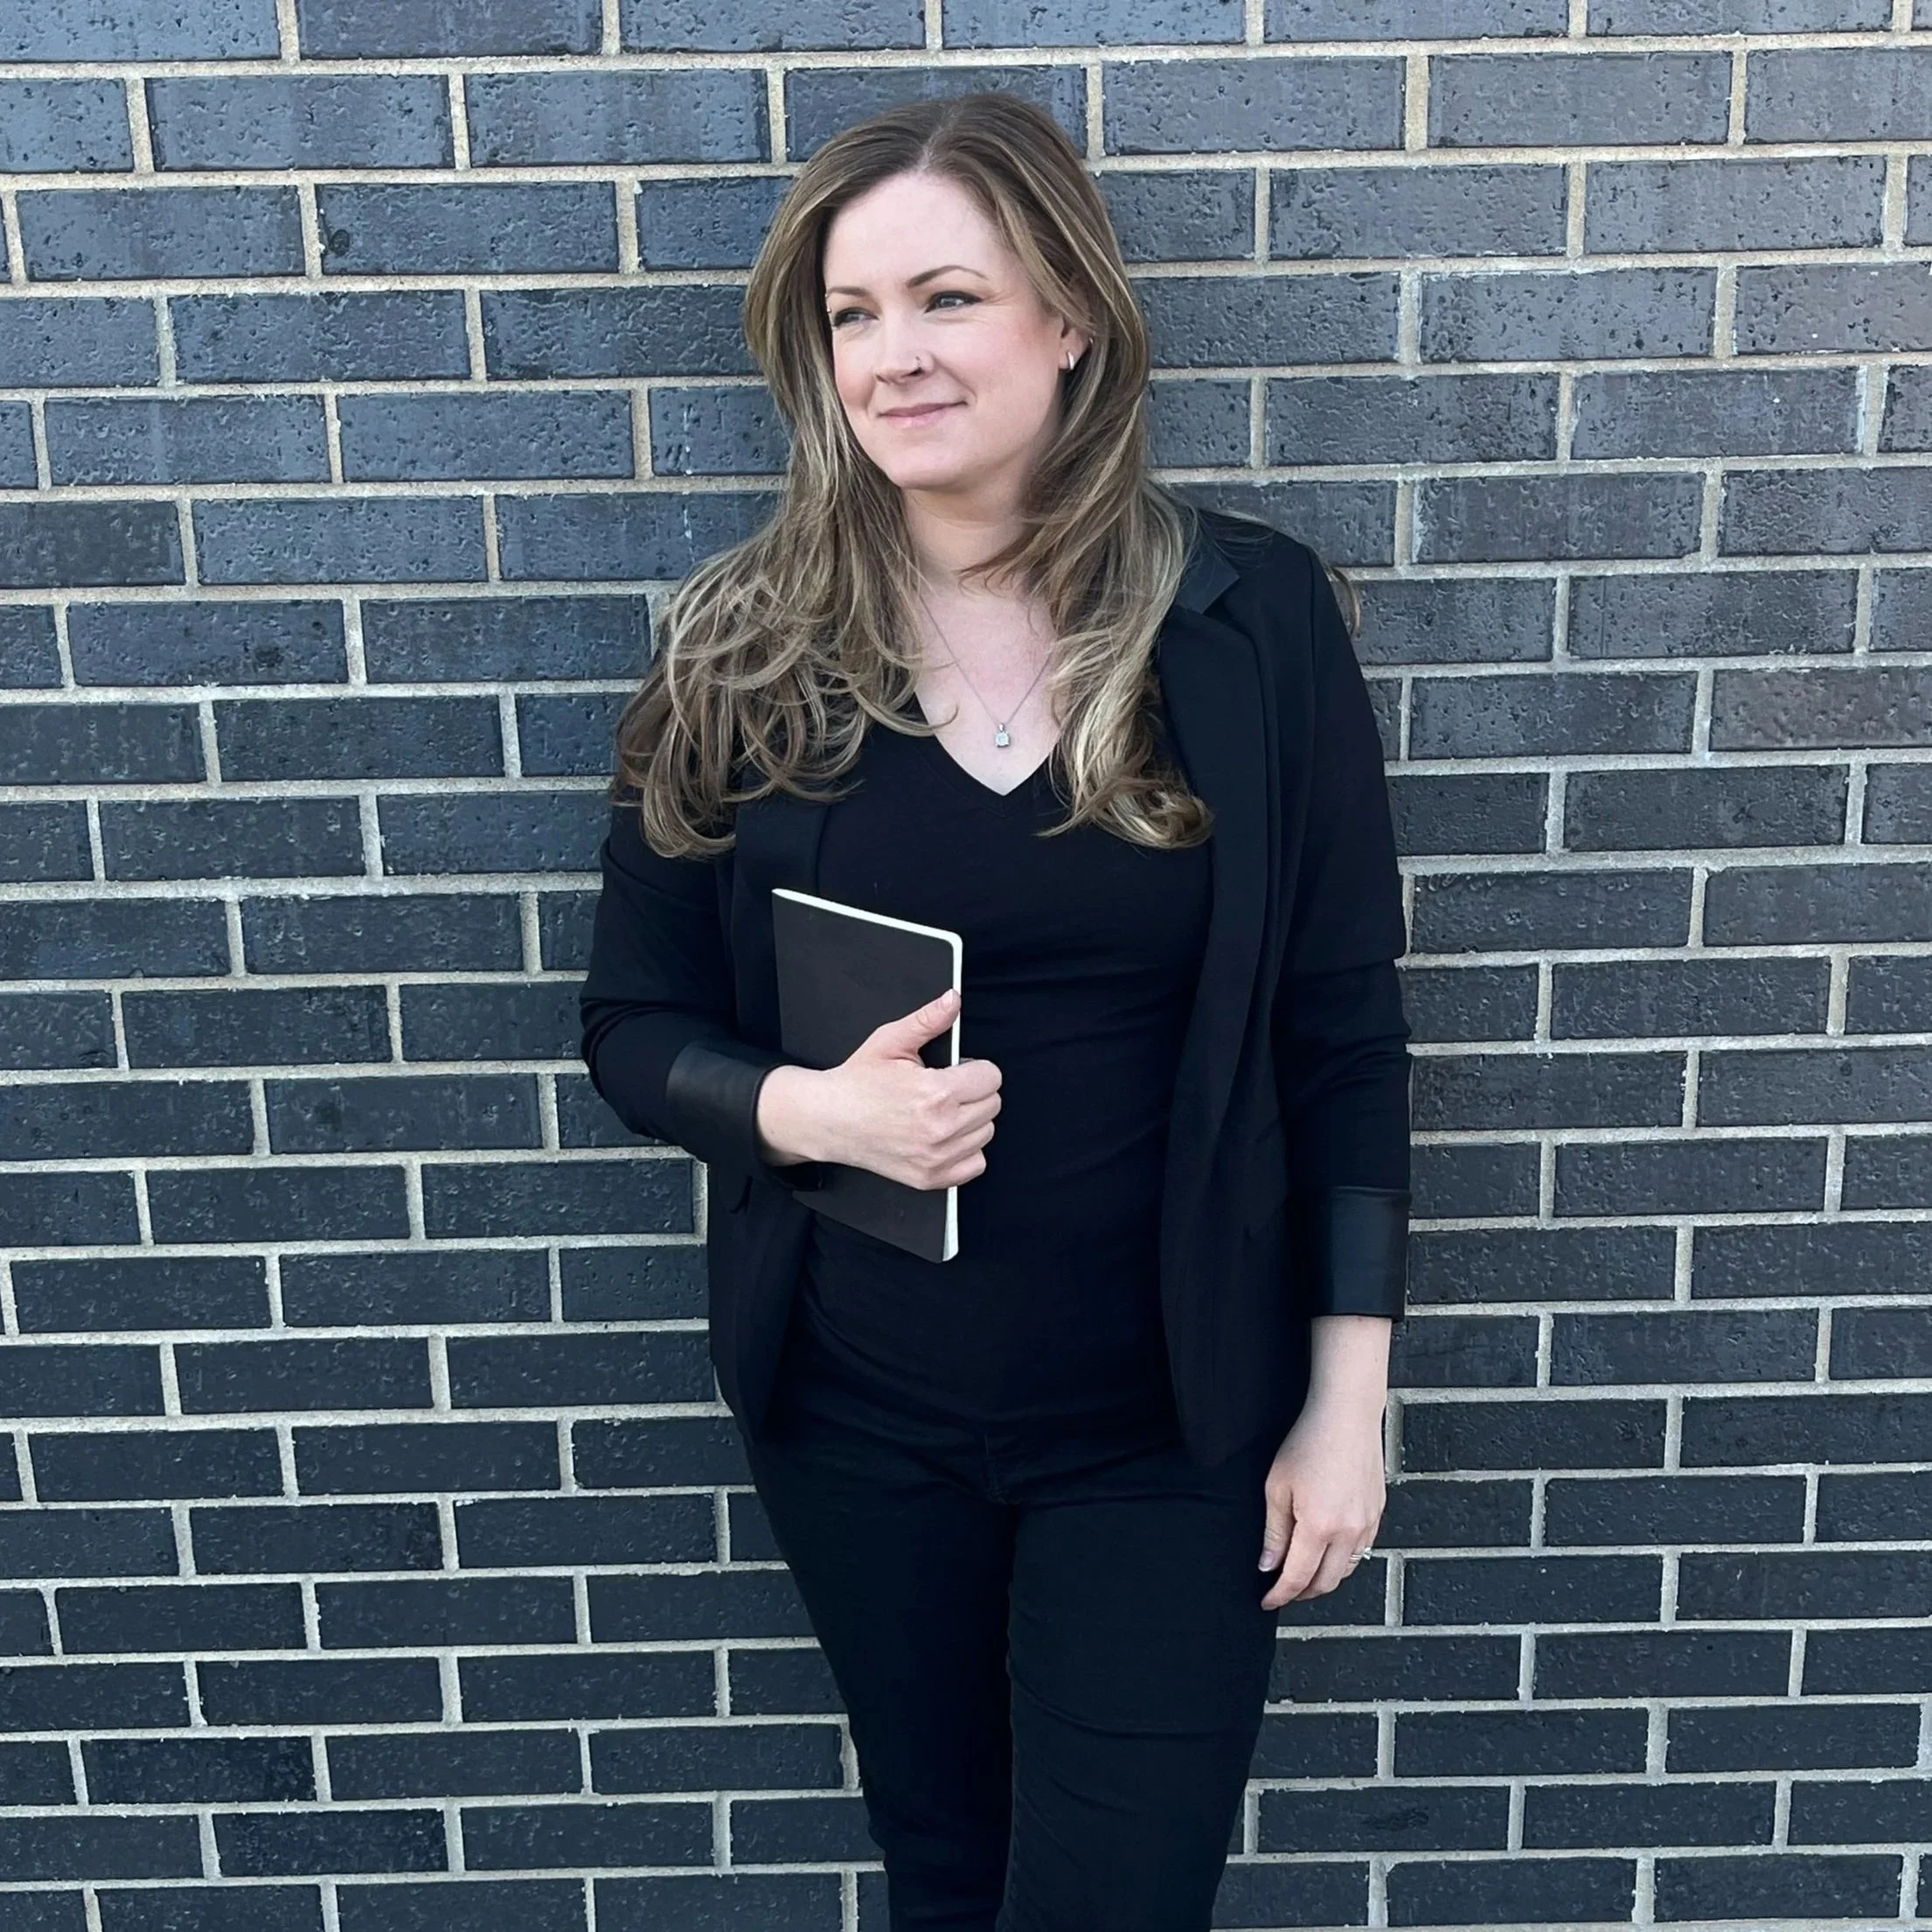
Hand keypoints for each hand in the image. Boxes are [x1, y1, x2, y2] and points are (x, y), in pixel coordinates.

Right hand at [761, 988, 1001, 1190]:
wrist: (829, 1119)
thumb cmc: (858, 1081)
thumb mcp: (890, 1041)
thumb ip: (928, 1020)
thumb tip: (953, 1000)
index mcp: (935, 1093)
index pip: (991, 1077)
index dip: (974, 1069)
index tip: (956, 1070)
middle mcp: (940, 1129)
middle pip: (993, 1105)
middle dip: (974, 1092)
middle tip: (944, 1090)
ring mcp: (936, 1157)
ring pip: (986, 1133)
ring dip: (970, 1120)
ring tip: (940, 1112)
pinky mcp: (931, 1178)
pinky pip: (975, 1163)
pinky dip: (965, 1150)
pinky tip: (943, 1136)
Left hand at [1257, 1393, 1386, 1611]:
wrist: (1346, 1416)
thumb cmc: (1308, 1443)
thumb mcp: (1277, 1487)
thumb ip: (1274, 1532)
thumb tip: (1268, 1566)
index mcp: (1320, 1528)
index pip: (1298, 1577)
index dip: (1280, 1594)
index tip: (1267, 1601)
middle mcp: (1349, 1533)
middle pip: (1326, 1583)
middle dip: (1302, 1593)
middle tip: (1283, 1591)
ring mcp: (1367, 1524)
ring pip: (1346, 1570)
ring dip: (1324, 1578)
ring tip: (1303, 1572)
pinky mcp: (1378, 1514)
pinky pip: (1361, 1550)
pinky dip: (1343, 1560)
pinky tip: (1328, 1550)